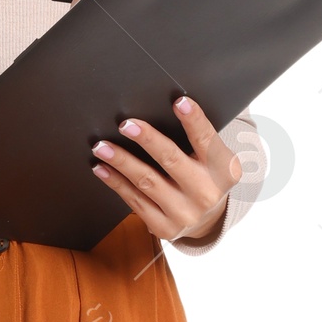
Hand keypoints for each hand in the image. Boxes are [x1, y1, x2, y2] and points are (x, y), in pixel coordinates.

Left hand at [69, 0, 243, 243]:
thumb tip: (171, 96)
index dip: (193, 119)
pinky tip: (100, 168)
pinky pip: (134, 200)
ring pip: (146, 181)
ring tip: (100, 146)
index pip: (206, 139)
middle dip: (146, 140)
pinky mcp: (162, 225)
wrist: (208, 221)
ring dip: (120, 161)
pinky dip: (115, 182)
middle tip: (125, 122)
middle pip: (171, 159)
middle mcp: (205, 191)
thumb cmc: (205, 174)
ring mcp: (183, 211)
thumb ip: (197, 133)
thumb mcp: (213, 155)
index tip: (179, 100)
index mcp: (222, 168)